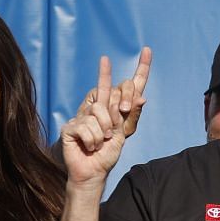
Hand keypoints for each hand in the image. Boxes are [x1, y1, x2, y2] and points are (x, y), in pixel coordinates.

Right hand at [61, 50, 150, 186]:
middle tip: (111, 132)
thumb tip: (141, 98)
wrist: (92, 170)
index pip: (129, 84)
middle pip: (115, 93)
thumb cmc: (108, 153)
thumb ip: (132, 115)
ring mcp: (84, 113)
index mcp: (116, 106)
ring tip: (98, 142)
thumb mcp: (124, 134)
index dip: (140, 67)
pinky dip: (92, 140)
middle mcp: (100, 105)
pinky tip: (88, 145)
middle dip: (118, 114)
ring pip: (100, 113)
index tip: (148, 49)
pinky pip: (88, 127)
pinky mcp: (71, 124)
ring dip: (103, 133)